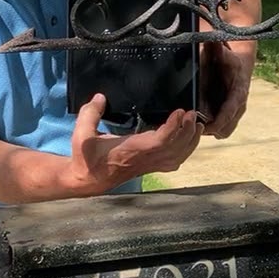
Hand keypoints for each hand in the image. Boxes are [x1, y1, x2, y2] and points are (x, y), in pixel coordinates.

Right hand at [67, 94, 202, 193]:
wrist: (87, 181)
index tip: (179, 112)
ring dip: (190, 142)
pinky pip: (174, 162)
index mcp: (129, 150)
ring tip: (196, 124)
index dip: (172, 128)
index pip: (158, 142)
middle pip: (174, 149)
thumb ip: (90, 114)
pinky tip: (189, 141)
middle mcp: (143, 159)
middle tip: (192, 113)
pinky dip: (185, 152)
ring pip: (177, 157)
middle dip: (186, 131)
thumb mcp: (81, 134)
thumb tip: (100, 96)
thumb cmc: (86, 158)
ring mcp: (148, 165)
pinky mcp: (150, 168)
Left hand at [198, 41, 255, 138]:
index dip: (220, 120)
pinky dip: (211, 130)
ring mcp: (235, 112)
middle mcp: (239, 105)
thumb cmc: (228, 58)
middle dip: (212, 130)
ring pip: (224, 131)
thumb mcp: (222, 51)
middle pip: (227, 127)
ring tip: (194, 127)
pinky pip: (221, 130)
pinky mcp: (229, 116)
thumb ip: (216, 48)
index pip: (231, 110)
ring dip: (210, 131)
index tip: (209, 126)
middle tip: (194, 127)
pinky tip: (198, 124)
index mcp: (239, 91)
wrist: (238, 64)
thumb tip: (210, 40)